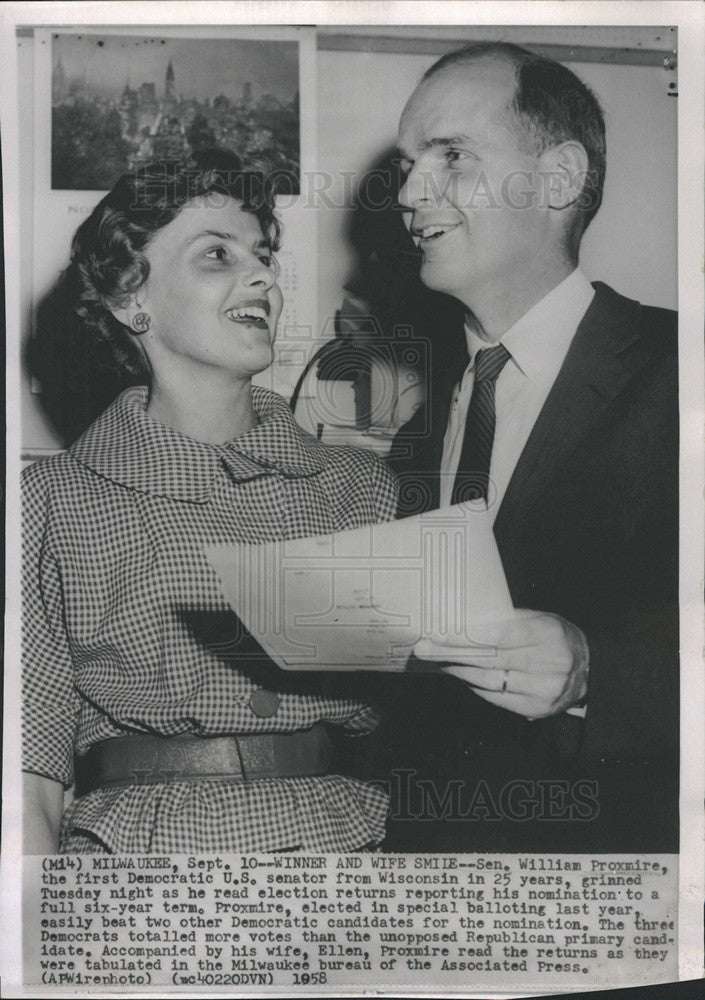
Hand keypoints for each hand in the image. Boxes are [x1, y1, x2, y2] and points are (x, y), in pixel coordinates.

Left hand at [414, 610, 588, 718]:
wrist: (589, 670)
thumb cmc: (556, 637)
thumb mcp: (539, 618)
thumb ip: (506, 621)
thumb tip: (462, 624)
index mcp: (548, 633)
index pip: (498, 635)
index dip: (465, 637)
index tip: (438, 635)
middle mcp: (549, 663)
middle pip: (489, 660)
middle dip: (452, 654)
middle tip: (425, 650)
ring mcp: (544, 689)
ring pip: (489, 681)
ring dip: (459, 671)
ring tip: (440, 662)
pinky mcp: (538, 708)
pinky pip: (497, 698)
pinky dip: (475, 687)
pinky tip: (462, 676)